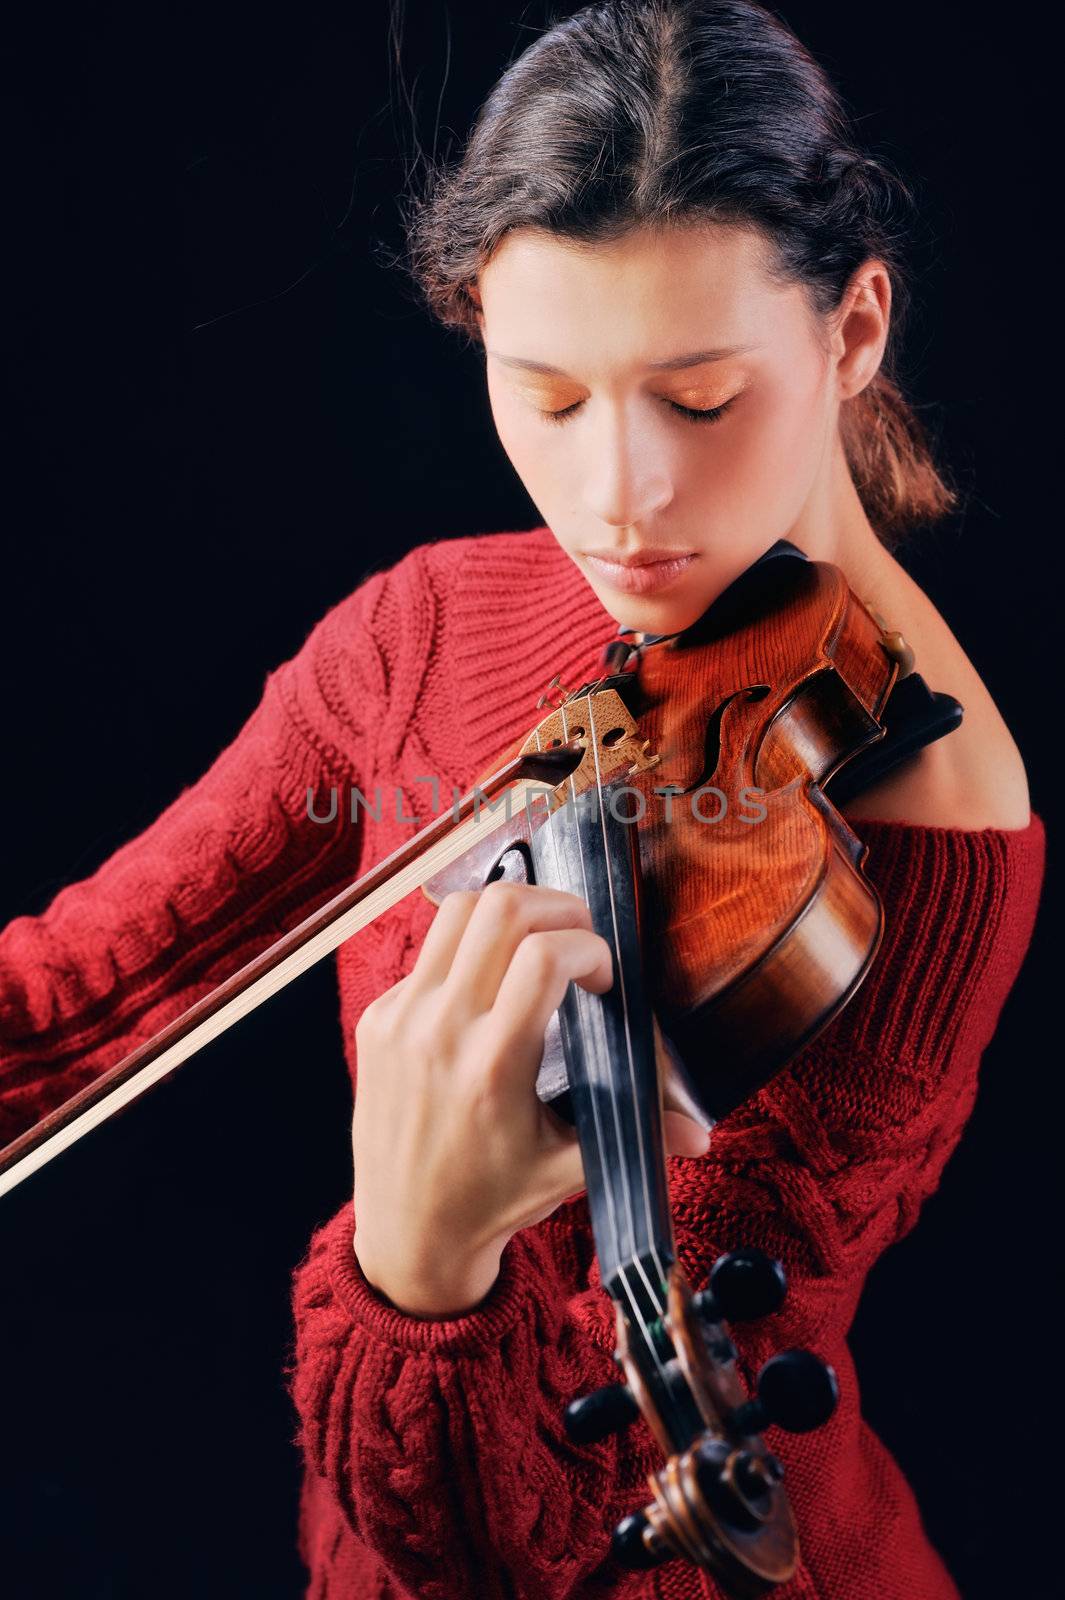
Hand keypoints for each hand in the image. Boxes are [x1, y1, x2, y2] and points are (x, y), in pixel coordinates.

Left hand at [350, 881, 710, 1316]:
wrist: (405, 1233)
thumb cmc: (490, 1200)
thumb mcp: (566, 1172)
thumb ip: (638, 1140)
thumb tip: (702, 1135)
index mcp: (492, 1066)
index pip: (545, 956)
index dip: (590, 949)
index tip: (604, 979)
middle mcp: (440, 1031)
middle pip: (501, 909)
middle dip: (557, 907)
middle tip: (579, 938)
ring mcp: (401, 1018)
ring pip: (458, 911)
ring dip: (510, 910)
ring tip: (539, 940)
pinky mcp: (376, 1018)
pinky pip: (428, 952)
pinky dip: (469, 949)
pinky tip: (492, 985)